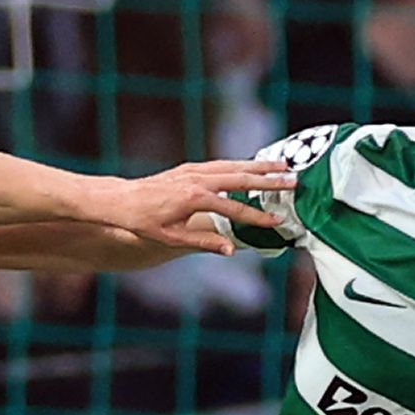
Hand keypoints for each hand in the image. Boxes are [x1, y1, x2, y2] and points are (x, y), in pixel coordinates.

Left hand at [91, 159, 295, 252]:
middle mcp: (197, 180)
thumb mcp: (171, 238)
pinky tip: (253, 166)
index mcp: (195, 199)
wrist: (120, 200)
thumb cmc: (142, 222)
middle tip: (294, 182)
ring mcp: (194, 171)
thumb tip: (232, 250)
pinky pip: (221, 164)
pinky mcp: (189, 168)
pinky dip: (240, 164)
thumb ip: (204, 243)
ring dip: (259, 166)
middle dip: (269, 181)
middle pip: (241, 179)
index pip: (234, 209)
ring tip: (284, 166)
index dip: (257, 217)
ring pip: (234, 166)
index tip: (278, 221)